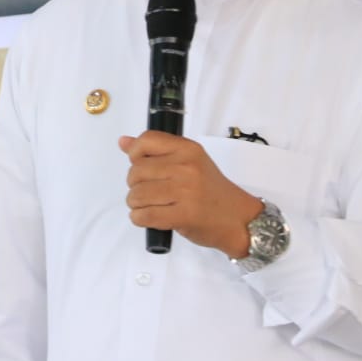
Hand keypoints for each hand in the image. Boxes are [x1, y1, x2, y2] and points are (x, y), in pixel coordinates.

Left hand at [119, 131, 263, 257]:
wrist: (239, 219)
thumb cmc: (212, 190)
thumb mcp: (190, 163)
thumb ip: (157, 152)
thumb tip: (123, 142)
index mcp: (187, 149)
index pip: (147, 141)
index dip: (135, 154)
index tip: (141, 165)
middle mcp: (185, 167)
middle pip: (136, 171)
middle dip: (135, 185)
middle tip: (149, 192)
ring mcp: (184, 191)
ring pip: (136, 195)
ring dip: (136, 204)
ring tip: (150, 206)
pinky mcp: (183, 215)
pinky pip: (144, 215)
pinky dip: (139, 219)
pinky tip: (149, 217)